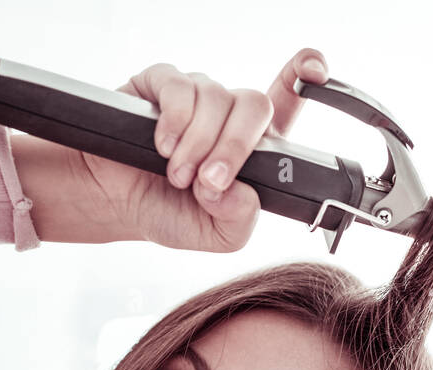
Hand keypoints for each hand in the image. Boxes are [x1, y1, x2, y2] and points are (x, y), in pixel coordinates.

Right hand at [68, 49, 328, 251]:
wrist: (115, 205)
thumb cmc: (169, 213)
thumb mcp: (216, 235)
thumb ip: (239, 221)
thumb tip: (241, 192)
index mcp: (252, 146)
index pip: (286, 102)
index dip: (304, 78)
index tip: (316, 71)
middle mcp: (227, 115)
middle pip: (254, 104)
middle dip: (235, 146)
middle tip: (210, 181)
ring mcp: (195, 96)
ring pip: (215, 99)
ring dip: (197, 145)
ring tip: (177, 175)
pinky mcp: (160, 84)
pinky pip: (179, 89)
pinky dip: (174, 125)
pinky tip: (163, 148)